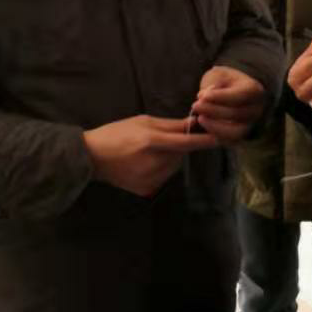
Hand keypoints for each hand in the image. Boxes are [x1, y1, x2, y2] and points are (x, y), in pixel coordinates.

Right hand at [83, 116, 219, 197]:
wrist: (90, 158)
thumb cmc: (116, 133)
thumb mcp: (142, 121)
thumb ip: (169, 125)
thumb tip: (193, 123)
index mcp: (151, 141)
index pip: (186, 142)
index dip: (204, 140)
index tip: (221, 138)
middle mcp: (153, 162)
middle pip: (180, 155)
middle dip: (177, 147)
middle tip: (158, 141)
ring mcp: (150, 179)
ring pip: (173, 167)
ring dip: (169, 159)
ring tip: (147, 152)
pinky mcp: (147, 190)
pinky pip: (163, 177)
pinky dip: (160, 170)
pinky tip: (141, 164)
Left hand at [192, 67, 266, 142]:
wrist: (234, 91)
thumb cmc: (225, 82)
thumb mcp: (219, 75)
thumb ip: (212, 84)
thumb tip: (203, 97)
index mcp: (255, 91)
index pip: (240, 95)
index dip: (220, 97)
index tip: (201, 95)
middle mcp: (256, 110)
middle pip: (236, 114)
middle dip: (213, 111)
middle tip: (195, 105)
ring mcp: (250, 125)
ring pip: (235, 132)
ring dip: (214, 127)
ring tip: (199, 118)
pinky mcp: (240, 137)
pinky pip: (228, 141)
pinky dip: (213, 136)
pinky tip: (199, 128)